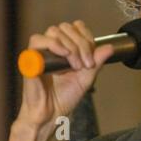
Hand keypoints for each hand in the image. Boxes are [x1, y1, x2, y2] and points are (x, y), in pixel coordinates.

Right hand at [8, 20, 113, 140]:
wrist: (52, 113)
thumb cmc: (66, 96)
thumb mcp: (87, 77)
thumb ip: (97, 61)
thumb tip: (110, 48)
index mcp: (66, 48)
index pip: (76, 27)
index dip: (87, 36)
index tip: (92, 56)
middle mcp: (53, 47)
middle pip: (67, 27)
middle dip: (81, 44)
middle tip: (86, 63)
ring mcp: (41, 52)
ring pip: (54, 31)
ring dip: (71, 46)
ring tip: (76, 65)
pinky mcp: (30, 59)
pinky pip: (37, 40)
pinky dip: (54, 44)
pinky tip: (64, 56)